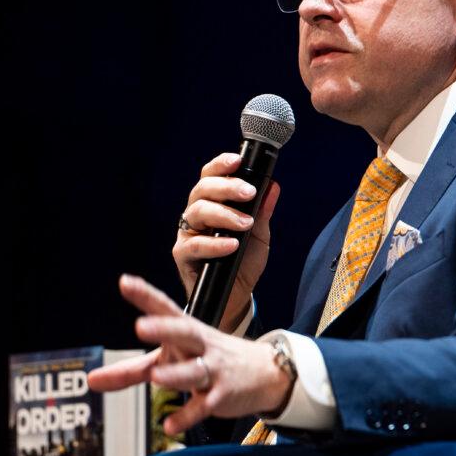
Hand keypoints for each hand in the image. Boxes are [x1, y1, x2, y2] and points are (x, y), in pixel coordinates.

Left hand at [86, 275, 292, 434]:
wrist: (266, 373)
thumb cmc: (210, 359)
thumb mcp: (171, 359)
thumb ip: (131, 370)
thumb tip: (92, 379)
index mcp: (187, 331)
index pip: (165, 309)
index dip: (146, 295)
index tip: (125, 282)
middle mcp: (201, 346)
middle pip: (184, 333)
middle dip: (165, 329)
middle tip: (141, 326)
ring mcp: (214, 369)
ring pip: (194, 371)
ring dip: (176, 374)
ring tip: (156, 377)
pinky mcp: (222, 395)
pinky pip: (203, 406)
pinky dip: (186, 415)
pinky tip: (169, 425)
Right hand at [174, 152, 280, 332]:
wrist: (236, 295)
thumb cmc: (243, 261)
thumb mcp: (259, 235)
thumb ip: (262, 212)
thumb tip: (273, 187)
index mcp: (212, 203)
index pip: (211, 176)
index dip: (221, 165)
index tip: (238, 161)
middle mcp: (196, 214)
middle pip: (202, 189)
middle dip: (226, 187)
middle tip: (249, 193)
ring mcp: (187, 233)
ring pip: (197, 212)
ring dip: (224, 214)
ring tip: (245, 224)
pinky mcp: (182, 254)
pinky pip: (195, 244)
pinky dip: (215, 244)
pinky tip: (232, 245)